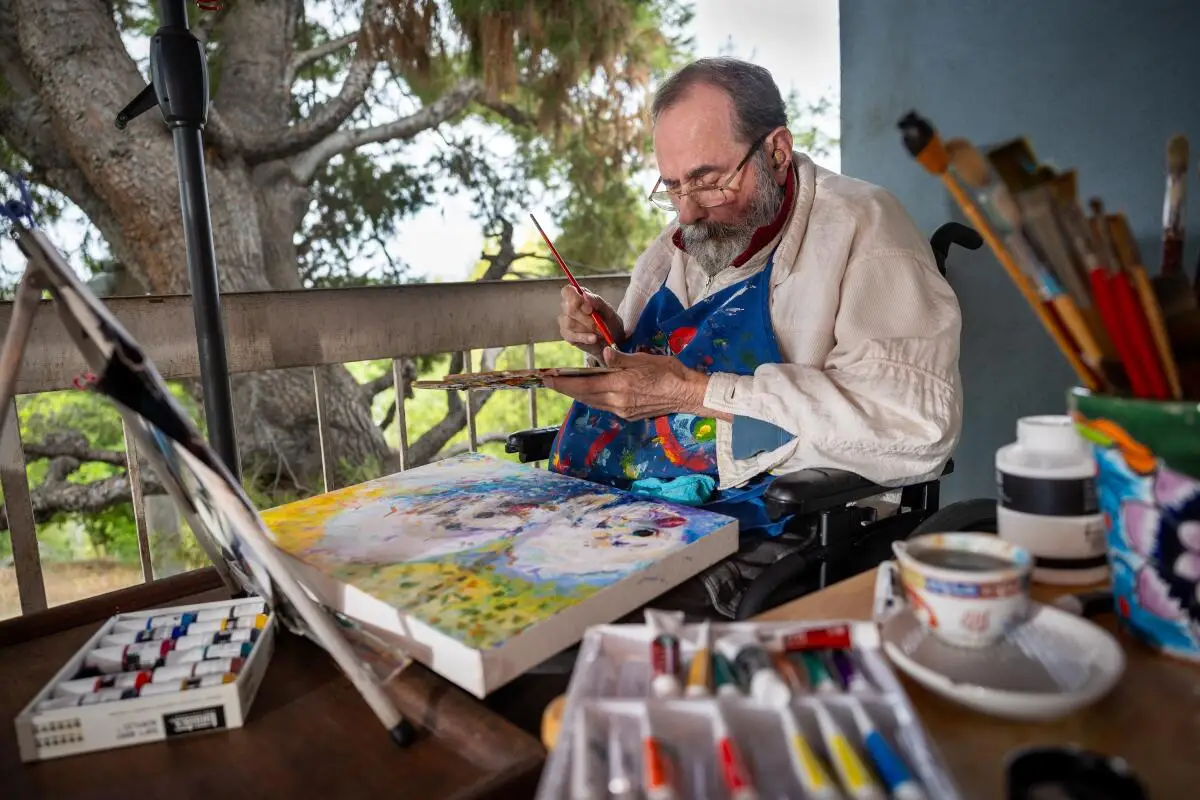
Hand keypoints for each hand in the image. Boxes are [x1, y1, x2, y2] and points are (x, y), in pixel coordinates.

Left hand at [543, 347, 729, 421]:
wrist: (687, 394)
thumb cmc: (669, 372)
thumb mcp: (644, 359)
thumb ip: (621, 359)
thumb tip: (605, 354)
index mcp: (620, 386)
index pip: (584, 386)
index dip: (563, 383)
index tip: (547, 379)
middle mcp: (618, 402)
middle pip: (585, 396)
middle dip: (566, 389)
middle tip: (550, 380)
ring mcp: (623, 410)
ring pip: (593, 402)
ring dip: (578, 394)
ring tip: (566, 384)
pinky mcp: (629, 414)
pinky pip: (605, 406)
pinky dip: (593, 398)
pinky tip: (590, 391)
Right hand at [558, 285, 624, 358]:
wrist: (612, 340)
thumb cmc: (609, 321)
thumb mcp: (608, 311)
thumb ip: (597, 301)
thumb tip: (585, 294)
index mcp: (578, 296)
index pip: (568, 291)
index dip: (576, 299)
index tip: (590, 309)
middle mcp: (568, 307)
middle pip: (569, 309)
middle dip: (586, 319)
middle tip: (599, 324)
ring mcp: (565, 321)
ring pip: (570, 323)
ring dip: (588, 329)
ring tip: (600, 332)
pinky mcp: (567, 334)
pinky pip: (572, 335)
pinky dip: (584, 337)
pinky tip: (593, 339)